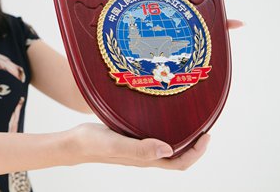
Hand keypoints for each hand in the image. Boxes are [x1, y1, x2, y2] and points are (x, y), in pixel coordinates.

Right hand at [72, 123, 209, 169]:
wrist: (73, 142)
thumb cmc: (92, 144)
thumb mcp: (116, 144)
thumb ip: (140, 149)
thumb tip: (169, 150)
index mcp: (146, 160)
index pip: (180, 163)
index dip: (197, 153)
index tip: (207, 135)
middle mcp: (145, 156)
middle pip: (178, 157)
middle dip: (195, 145)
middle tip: (204, 126)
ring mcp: (138, 147)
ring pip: (167, 146)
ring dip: (182, 137)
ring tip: (189, 120)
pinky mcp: (130, 138)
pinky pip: (154, 137)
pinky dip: (165, 129)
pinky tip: (161, 115)